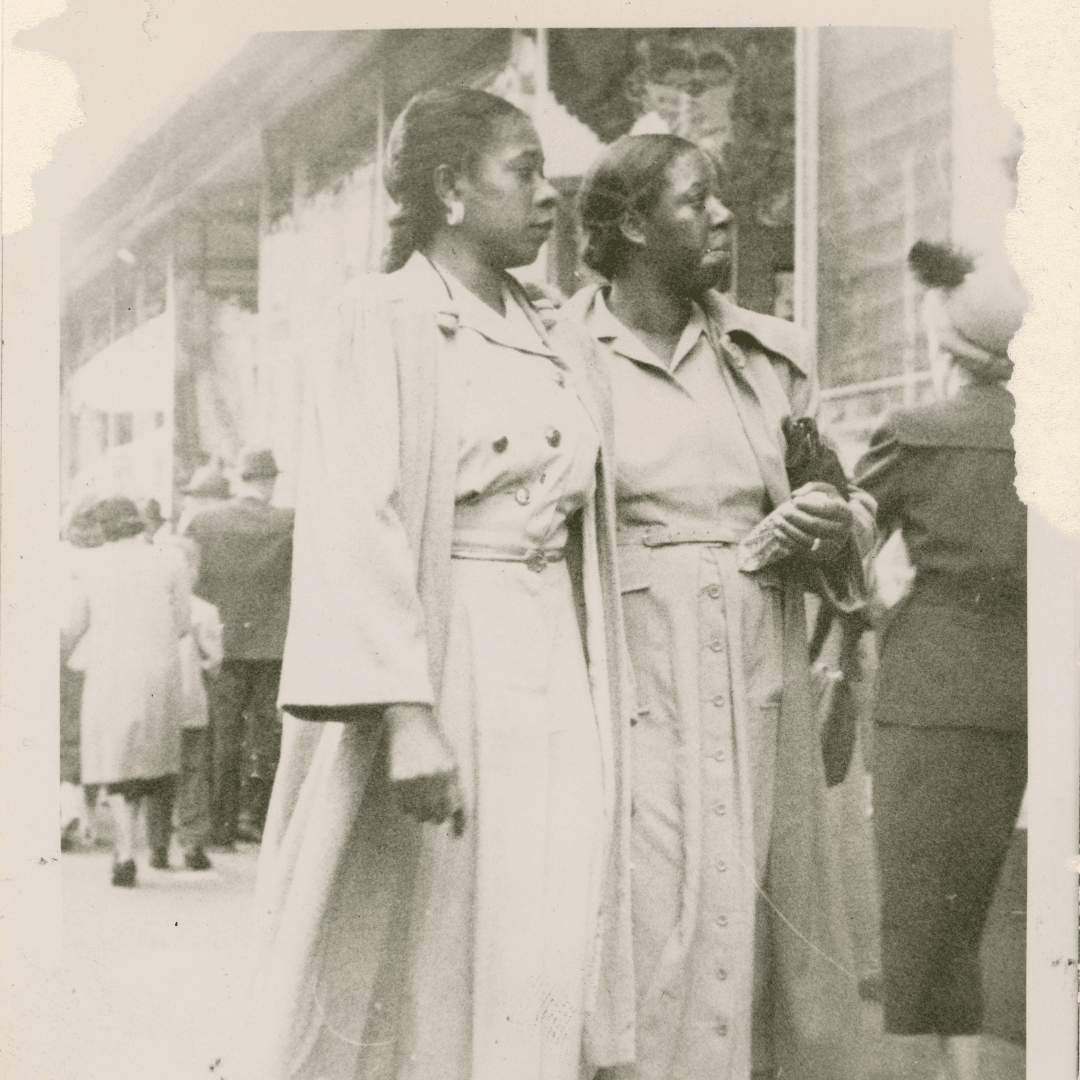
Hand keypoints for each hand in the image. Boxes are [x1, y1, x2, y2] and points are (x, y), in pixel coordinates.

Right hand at [386, 703, 465, 835]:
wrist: (411, 725)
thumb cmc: (435, 746)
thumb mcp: (451, 762)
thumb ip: (455, 789)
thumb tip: (455, 820)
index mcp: (450, 771)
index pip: (455, 808)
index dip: (458, 825)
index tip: (457, 835)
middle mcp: (432, 775)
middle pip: (437, 815)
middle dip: (438, 817)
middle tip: (436, 813)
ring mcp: (413, 778)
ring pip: (419, 814)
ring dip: (421, 812)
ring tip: (422, 797)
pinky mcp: (396, 779)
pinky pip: (403, 807)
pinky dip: (407, 806)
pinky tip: (410, 793)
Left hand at [772, 483, 854, 563]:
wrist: (837, 528)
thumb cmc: (829, 505)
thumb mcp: (827, 492)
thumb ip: (813, 487)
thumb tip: (795, 495)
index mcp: (846, 514)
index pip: (826, 509)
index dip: (808, 505)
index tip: (794, 501)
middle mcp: (842, 532)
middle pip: (816, 525)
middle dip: (796, 517)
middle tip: (782, 510)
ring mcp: (832, 546)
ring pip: (807, 539)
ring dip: (789, 530)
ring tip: (776, 520)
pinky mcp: (821, 556)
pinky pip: (801, 550)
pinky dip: (787, 541)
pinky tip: (777, 532)